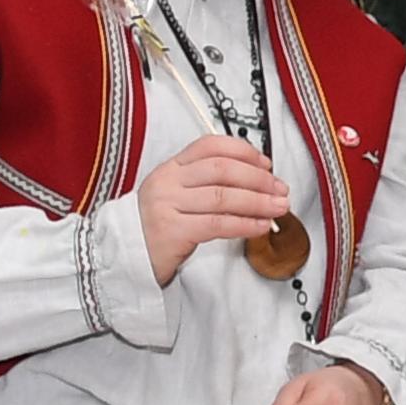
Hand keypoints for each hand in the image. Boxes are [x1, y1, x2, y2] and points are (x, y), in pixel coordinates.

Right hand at [139, 135, 291, 283]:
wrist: (125, 258)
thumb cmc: (159, 227)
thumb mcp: (179, 197)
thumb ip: (210, 186)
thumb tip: (259, 183)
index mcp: (172, 167)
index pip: (211, 146)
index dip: (243, 151)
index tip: (266, 164)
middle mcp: (168, 181)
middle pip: (222, 169)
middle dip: (258, 179)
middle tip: (281, 189)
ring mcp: (168, 205)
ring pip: (223, 196)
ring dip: (258, 202)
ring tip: (279, 208)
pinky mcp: (173, 231)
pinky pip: (218, 224)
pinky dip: (245, 224)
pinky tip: (261, 226)